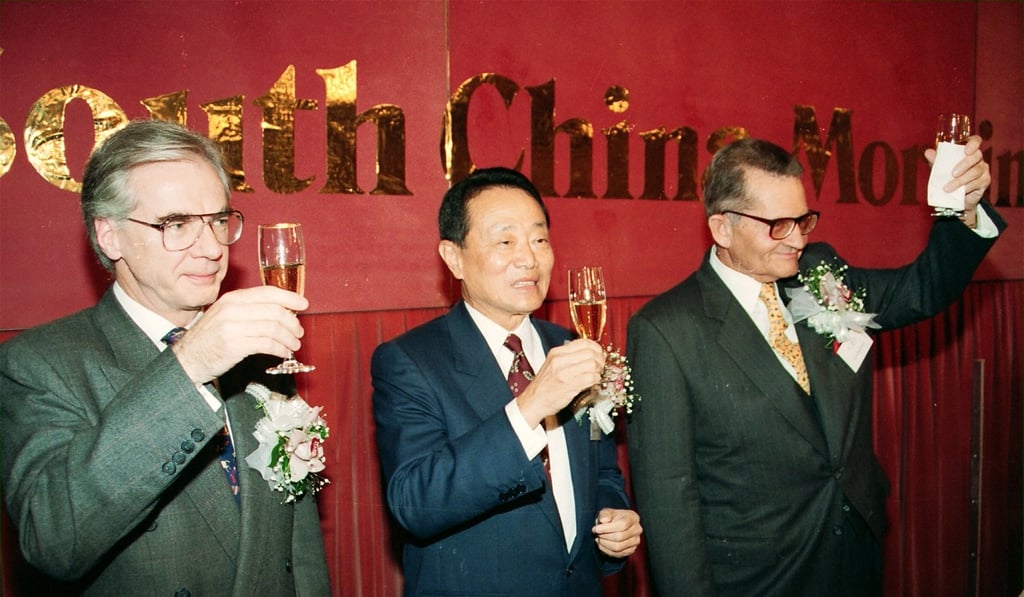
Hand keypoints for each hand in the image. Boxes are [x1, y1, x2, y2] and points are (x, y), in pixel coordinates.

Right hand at [171, 286, 308, 382]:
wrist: (186, 359)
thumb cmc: (210, 338)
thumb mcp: (226, 315)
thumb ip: (249, 309)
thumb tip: (281, 310)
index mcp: (233, 298)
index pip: (268, 293)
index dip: (290, 298)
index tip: (304, 304)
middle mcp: (232, 310)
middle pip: (275, 311)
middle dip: (292, 322)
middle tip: (298, 332)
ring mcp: (232, 327)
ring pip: (273, 328)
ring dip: (289, 338)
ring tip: (294, 344)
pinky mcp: (234, 346)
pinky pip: (266, 344)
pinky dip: (280, 349)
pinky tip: (283, 353)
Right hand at [515, 338, 603, 427]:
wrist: (534, 401)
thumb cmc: (545, 385)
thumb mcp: (553, 364)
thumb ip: (569, 357)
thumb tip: (590, 353)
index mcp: (556, 352)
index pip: (583, 342)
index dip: (596, 348)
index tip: (598, 354)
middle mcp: (560, 360)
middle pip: (590, 353)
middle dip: (600, 360)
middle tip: (600, 367)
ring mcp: (564, 373)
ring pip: (592, 364)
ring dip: (598, 370)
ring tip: (595, 375)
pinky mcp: (569, 386)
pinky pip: (591, 378)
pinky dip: (596, 380)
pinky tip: (592, 383)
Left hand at [592, 508, 641, 558]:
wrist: (616, 525)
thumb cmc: (611, 517)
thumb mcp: (607, 512)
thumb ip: (605, 514)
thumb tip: (604, 520)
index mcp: (633, 517)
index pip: (622, 525)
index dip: (607, 528)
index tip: (596, 529)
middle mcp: (637, 530)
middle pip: (620, 537)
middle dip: (604, 536)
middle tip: (596, 534)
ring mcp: (635, 541)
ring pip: (618, 547)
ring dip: (604, 544)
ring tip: (598, 539)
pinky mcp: (631, 550)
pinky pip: (618, 554)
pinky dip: (606, 550)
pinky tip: (601, 544)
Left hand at [924, 134, 990, 221]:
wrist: (956, 196)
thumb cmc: (948, 176)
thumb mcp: (940, 168)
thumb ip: (936, 160)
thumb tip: (928, 152)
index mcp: (968, 150)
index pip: (975, 141)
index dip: (973, 143)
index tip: (966, 150)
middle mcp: (978, 158)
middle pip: (976, 156)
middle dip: (964, 165)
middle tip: (952, 174)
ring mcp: (983, 169)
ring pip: (975, 171)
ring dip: (961, 180)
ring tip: (948, 188)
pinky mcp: (985, 181)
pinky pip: (977, 183)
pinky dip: (966, 187)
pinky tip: (958, 191)